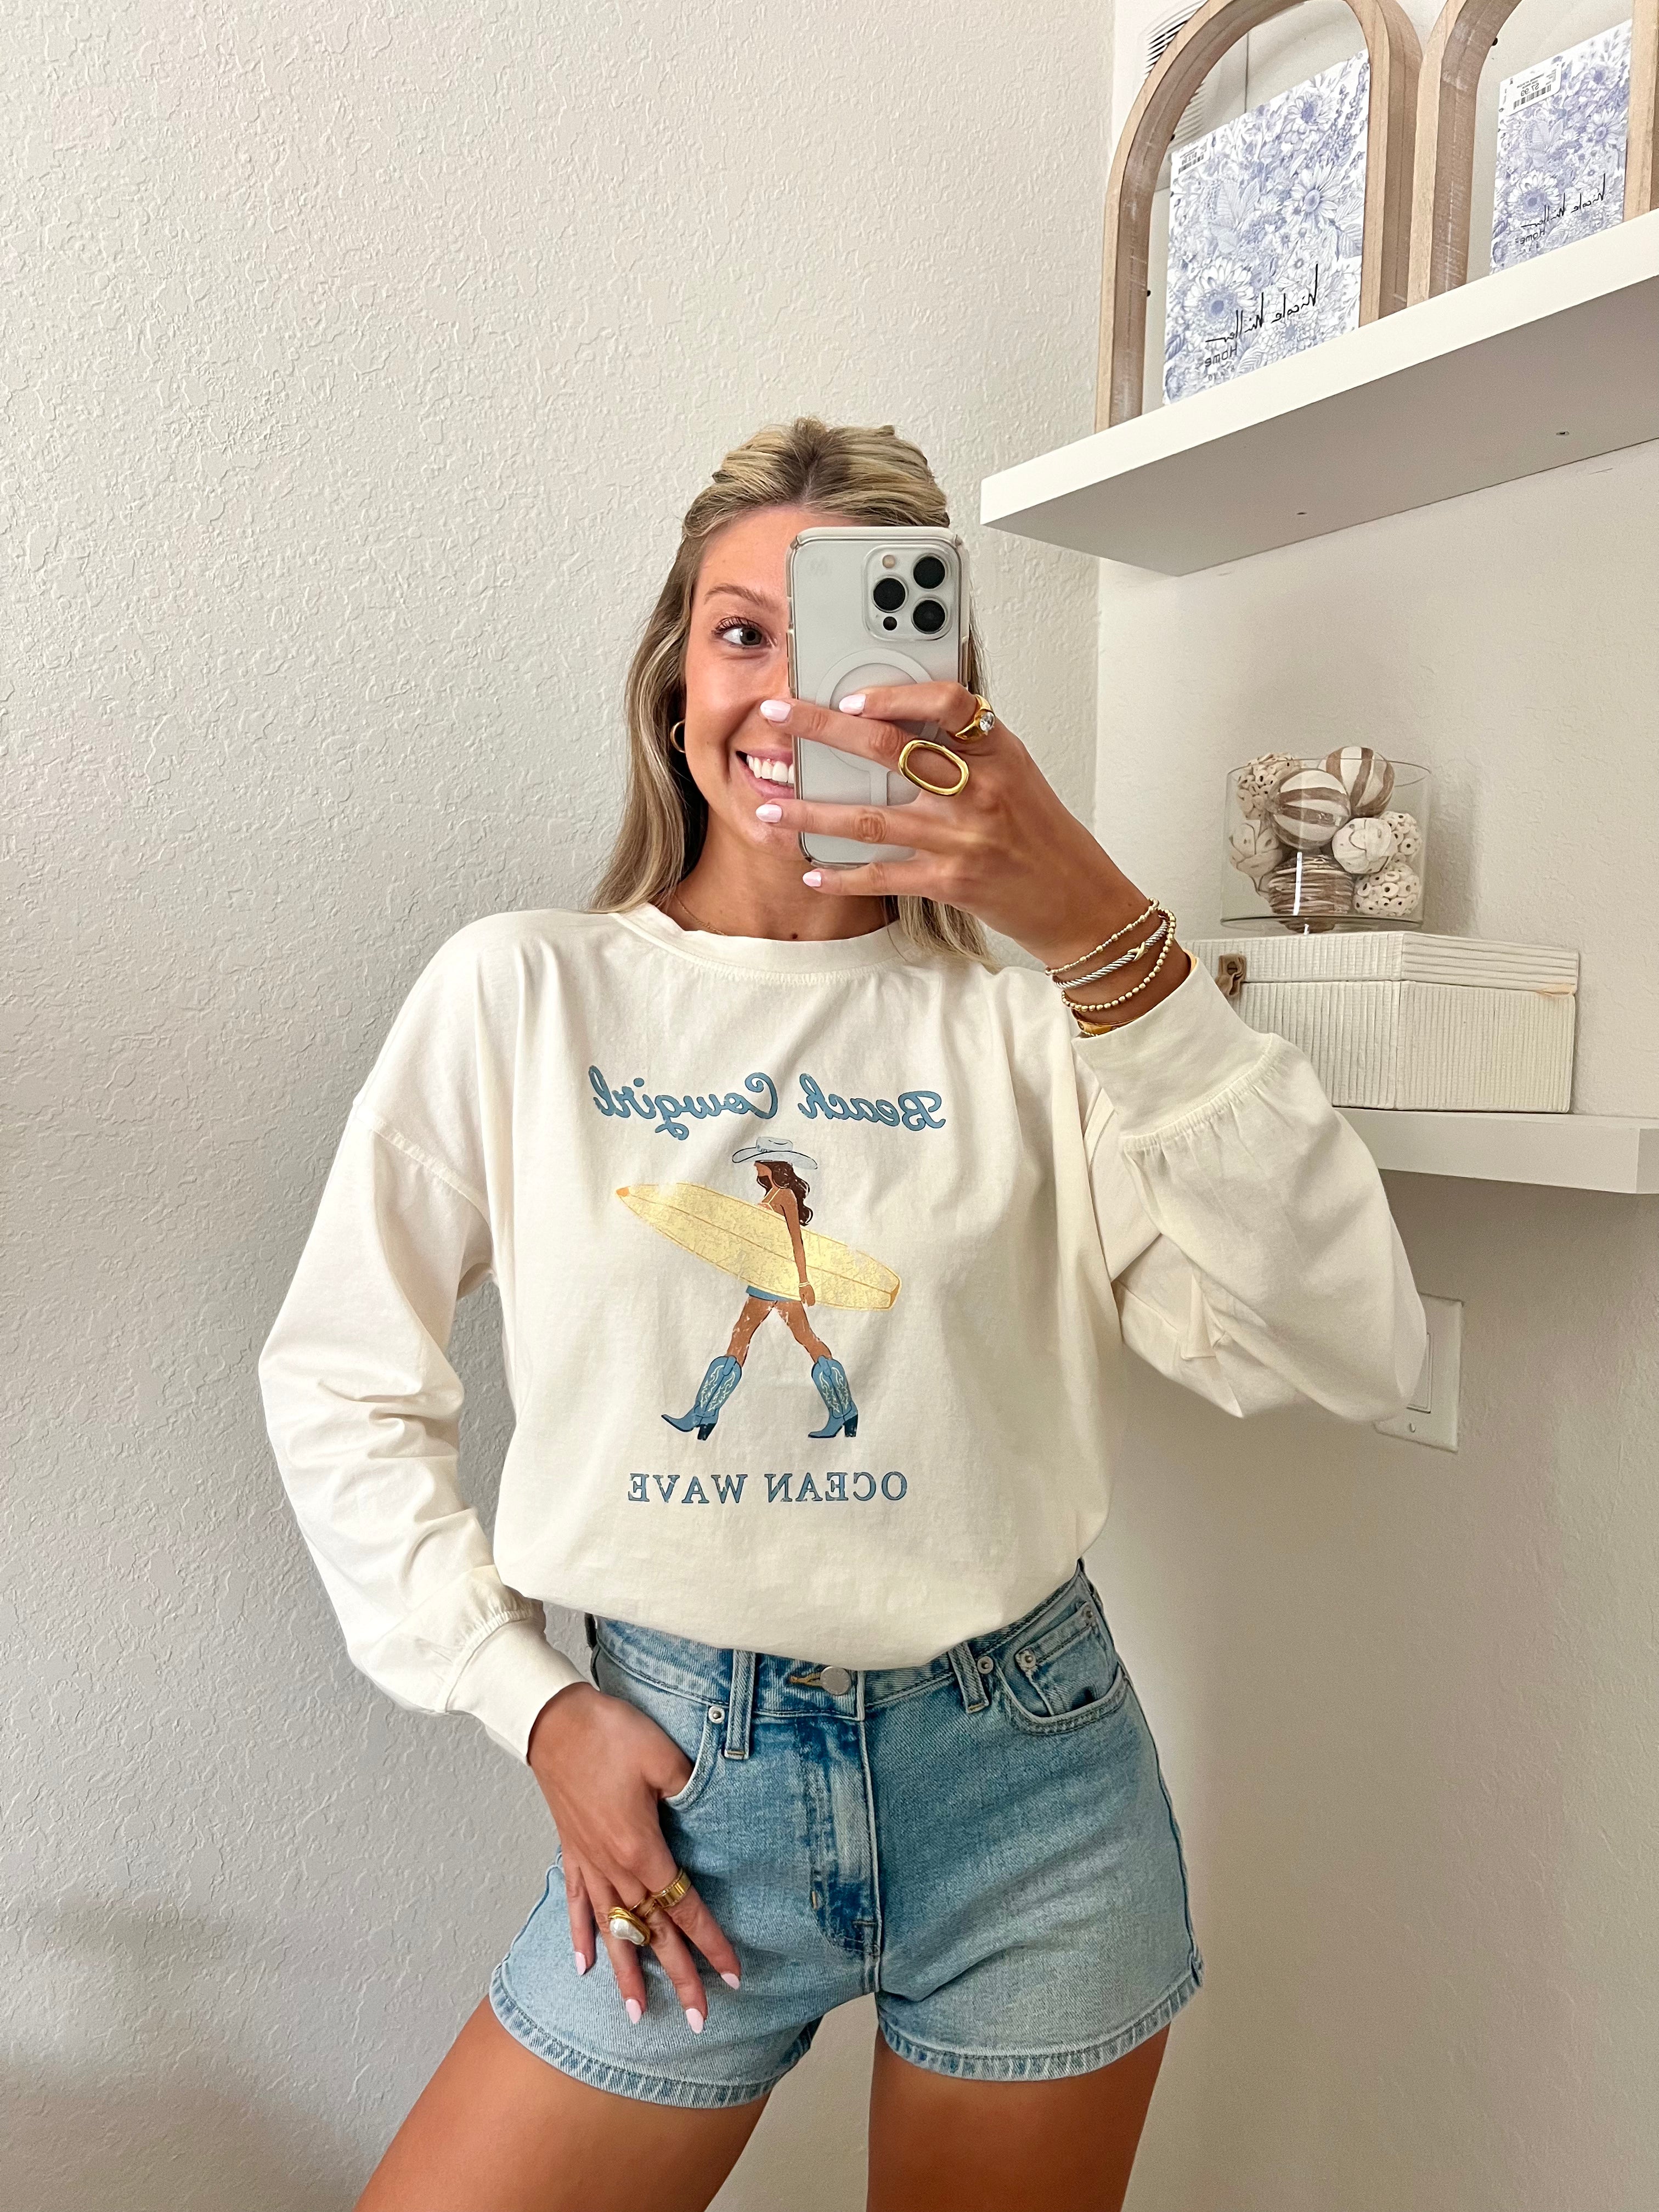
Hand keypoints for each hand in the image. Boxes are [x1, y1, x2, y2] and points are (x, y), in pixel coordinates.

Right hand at [527, 1684, 740, 2030]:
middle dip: (678, 1977)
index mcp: (641, 1850)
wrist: (553, 1722)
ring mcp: (589, 1862)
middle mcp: (614, 1867)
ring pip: (613, 1930)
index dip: (710, 1944)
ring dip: (626, 1973)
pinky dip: (579, 1935)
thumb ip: (692, 1789)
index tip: (733, 1977)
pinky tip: (583, 1965)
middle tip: (698, 2021)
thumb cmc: (610, 1733)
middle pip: (651, 1933)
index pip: (684, 1909)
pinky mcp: (571, 1850)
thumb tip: (712, 1813)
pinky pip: (576, 1903)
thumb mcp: (663, 1755)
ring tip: (636, 2014)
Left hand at [753, 684, 1189, 998]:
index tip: (853, 695)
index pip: (947, 701)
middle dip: (822, 729)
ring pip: (868, 817)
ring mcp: (962, 838)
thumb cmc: (1046, 837)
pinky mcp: (951, 882)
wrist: (1079, 902)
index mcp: (998, 752)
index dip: (894, 694)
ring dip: (810, 813)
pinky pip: (882, 874)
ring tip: (769, 808)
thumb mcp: (1018, 774)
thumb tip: (905, 719)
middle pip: (888, 749)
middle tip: (779, 715)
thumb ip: (968, 747)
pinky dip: (842, 874)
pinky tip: (813, 869)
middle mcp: (979, 791)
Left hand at [799, 1281, 814, 1306]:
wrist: (804, 1283)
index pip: (809, 1301)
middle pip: (812, 1301)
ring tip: (811, 1304)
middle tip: (809, 1305)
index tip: (808, 1306)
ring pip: (814, 1299)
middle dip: (811, 1303)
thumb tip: (804, 1303)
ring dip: (812, 1302)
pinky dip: (813, 1299)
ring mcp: (812, 1293)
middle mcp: (811, 1295)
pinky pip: (814, 1297)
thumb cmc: (802, 1288)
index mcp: (808, 1296)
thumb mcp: (800, 1293)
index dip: (809, 1304)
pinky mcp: (813, 1292)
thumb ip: (802, 1298)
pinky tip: (812, 1300)